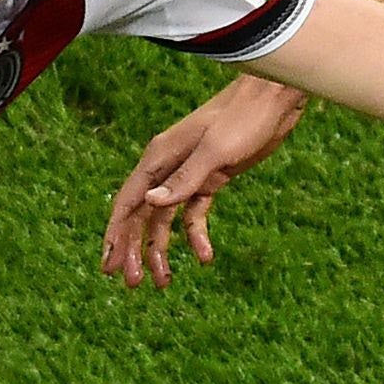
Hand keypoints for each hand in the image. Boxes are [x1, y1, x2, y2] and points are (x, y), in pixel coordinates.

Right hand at [101, 76, 311, 285]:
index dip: (115, 235)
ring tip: (162, 282)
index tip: (109, 265)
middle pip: (142, 216)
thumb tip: (149, 204)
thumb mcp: (215, 150)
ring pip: (165, 219)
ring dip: (161, 249)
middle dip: (134, 250)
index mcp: (159, 158)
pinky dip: (196, 235)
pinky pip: (195, 214)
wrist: (274, 99)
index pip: (128, 202)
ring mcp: (189, 174)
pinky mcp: (211, 179)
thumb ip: (185, 179)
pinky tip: (204, 258)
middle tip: (132, 283)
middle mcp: (168, 167)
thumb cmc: (243, 117)